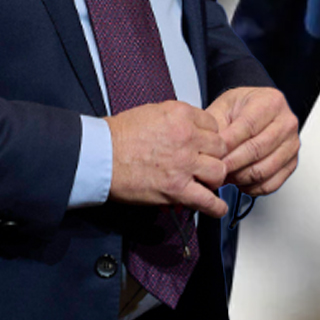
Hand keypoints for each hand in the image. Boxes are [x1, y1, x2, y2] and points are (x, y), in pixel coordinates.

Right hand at [106, 100, 228, 217]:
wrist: (100, 155)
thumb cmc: (118, 135)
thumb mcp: (153, 112)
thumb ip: (177, 119)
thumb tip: (189, 128)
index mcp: (181, 116)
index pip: (213, 125)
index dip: (209, 136)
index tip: (205, 144)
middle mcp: (187, 138)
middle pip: (220, 148)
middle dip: (214, 156)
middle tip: (205, 162)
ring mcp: (184, 165)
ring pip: (219, 172)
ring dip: (214, 178)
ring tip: (207, 181)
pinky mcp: (176, 189)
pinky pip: (206, 200)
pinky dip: (215, 206)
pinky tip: (218, 208)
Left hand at [207, 86, 301, 194]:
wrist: (257, 111)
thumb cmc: (242, 109)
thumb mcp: (224, 107)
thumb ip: (216, 127)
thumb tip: (208, 150)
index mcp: (271, 102)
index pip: (248, 127)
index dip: (227, 144)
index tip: (212, 154)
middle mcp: (286, 123)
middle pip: (257, 150)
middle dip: (231, 163)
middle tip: (214, 168)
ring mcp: (291, 144)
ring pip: (263, 170)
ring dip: (239, 178)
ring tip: (225, 174)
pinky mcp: (291, 163)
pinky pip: (271, 184)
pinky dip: (251, 188)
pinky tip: (240, 181)